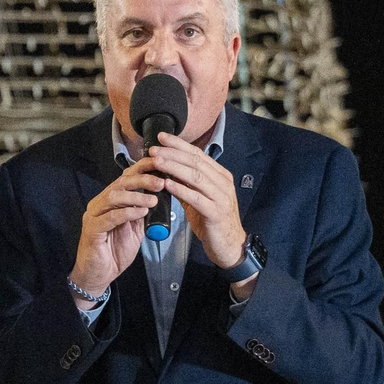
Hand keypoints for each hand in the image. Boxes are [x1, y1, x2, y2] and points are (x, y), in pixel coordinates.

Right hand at [71, 157, 163, 306]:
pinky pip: (110, 217)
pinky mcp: (92, 229)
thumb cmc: (114, 251)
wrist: (98, 275)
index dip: (143, 169)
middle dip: (142, 179)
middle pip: (121, 183)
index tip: (161, 165)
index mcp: (111, 200)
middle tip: (161, 181)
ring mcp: (94, 215)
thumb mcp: (135, 229)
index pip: (126, 178)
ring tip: (153, 199)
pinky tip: (141, 212)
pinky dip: (127, 212)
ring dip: (136, 196)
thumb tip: (159, 197)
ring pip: (114, 196)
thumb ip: (143, 213)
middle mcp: (100, 203)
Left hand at [148, 133, 245, 268]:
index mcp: (220, 176)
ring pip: (196, 177)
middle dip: (173, 154)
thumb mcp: (199, 199)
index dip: (179, 145)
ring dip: (174, 167)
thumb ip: (187, 185)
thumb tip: (167, 172)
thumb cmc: (213, 221)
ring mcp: (222, 197)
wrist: (230, 246)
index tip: (161, 137)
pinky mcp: (216, 213)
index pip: (198, 154)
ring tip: (157, 162)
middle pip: (196, 162)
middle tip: (154, 150)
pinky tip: (167, 184)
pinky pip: (197, 198)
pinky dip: (181, 189)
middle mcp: (223, 183)